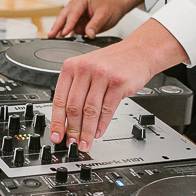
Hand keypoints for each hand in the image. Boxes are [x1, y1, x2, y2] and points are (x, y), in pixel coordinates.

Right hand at [48, 0, 143, 38]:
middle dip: (57, 26)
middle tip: (51, 36)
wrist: (116, 6)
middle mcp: (76, 5)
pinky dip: (65, 33)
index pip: (73, 12)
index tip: (65, 32)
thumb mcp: (105, 16)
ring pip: (64, 22)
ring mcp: (75, 13)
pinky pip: (69, 28)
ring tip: (53, 39)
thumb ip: (95, 25)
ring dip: (59, 30)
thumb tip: (89, 34)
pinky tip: (60, 40)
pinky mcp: (77, 21)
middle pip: (64, 16)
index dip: (68, 23)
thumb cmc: (111, 7)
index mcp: (81, 0)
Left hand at [50, 19, 188, 150]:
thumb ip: (76, 92)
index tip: (56, 136)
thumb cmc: (111, 63)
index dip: (56, 122)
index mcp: (71, 66)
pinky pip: (107, 109)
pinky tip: (98, 133)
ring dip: (87, 131)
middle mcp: (85, 69)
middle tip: (73, 143)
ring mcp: (102, 75)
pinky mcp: (118, 82)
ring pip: (90, 110)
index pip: (59, 99)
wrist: (138, 52)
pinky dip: (102, 124)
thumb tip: (66, 122)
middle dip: (72, 130)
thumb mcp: (87, 71)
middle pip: (74, 107)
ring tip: (85, 142)